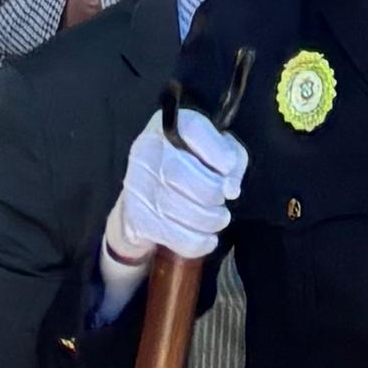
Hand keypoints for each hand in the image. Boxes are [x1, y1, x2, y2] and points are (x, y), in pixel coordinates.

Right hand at [102, 106, 251, 286]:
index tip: (229, 168)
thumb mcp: (214, 146)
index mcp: (169, 125)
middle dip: (211, 192)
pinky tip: (208, 239)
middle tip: (224, 200)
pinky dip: (196, 242)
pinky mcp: (135, 217)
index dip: (216, 150)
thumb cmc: (190, 162)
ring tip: (220, 219)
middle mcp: (147, 151)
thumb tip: (232, 187)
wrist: (147, 190)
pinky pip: (169, 234)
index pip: (192, 129)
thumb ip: (232, 156)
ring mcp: (137, 185)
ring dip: (207, 220)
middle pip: (179, 173)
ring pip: (174, 208)